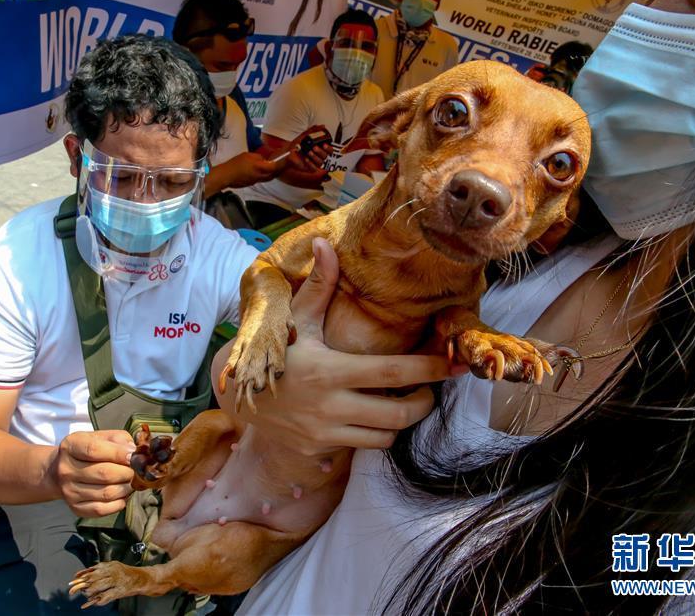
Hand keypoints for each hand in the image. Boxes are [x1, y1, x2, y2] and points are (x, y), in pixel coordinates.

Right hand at [48, 430, 136, 517]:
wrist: (62, 470)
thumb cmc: (89, 451)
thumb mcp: (101, 437)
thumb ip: (119, 440)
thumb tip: (135, 453)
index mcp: (71, 446)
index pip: (94, 450)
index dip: (118, 453)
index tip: (133, 456)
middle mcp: (66, 469)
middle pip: (104, 473)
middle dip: (127, 472)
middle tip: (136, 470)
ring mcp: (69, 491)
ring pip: (106, 493)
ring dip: (126, 488)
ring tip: (130, 481)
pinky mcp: (76, 508)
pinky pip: (102, 509)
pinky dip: (118, 502)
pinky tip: (122, 494)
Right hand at [214, 238, 467, 456]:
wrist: (242, 398)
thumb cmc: (279, 352)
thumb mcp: (297, 319)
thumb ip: (319, 285)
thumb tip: (325, 243)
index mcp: (330, 370)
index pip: (394, 373)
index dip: (430, 368)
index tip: (453, 362)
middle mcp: (330, 406)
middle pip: (399, 413)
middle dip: (425, 402)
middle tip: (430, 389)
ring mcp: (324, 433)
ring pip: (385, 436)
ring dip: (401, 420)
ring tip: (404, 402)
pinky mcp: (318, 450)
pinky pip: (362, 447)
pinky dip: (376, 434)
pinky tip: (375, 417)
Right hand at [216, 152, 284, 189]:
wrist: (227, 176)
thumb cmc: (235, 165)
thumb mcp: (249, 156)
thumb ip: (259, 157)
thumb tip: (264, 160)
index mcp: (261, 168)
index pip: (277, 166)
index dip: (285, 162)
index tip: (290, 158)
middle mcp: (261, 176)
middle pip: (276, 173)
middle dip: (282, 168)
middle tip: (286, 162)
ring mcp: (257, 181)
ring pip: (270, 177)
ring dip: (275, 172)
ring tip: (278, 166)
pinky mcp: (253, 183)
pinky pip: (264, 179)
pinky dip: (268, 174)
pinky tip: (265, 170)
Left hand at [286, 125, 332, 173]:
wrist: (288, 152)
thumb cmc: (296, 144)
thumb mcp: (305, 135)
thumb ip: (314, 130)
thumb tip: (323, 126)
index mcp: (320, 149)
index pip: (329, 150)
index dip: (328, 148)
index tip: (324, 144)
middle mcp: (319, 156)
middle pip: (326, 156)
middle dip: (320, 152)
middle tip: (314, 147)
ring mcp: (315, 163)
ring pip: (320, 162)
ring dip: (315, 157)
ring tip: (308, 152)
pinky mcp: (310, 168)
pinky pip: (314, 168)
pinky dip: (310, 164)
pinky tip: (306, 159)